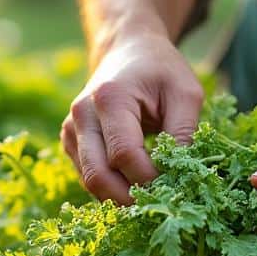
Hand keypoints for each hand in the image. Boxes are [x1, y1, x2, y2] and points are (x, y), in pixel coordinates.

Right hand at [62, 33, 202, 203]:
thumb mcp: (186, 93)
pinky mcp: (70, 142)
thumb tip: (180, 175)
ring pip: (90, 182)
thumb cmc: (161, 70)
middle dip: (131, 199)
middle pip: (99, 176)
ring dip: (121, 198)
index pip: (124, 155)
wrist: (128, 51)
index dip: (150, 179)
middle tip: (163, 204)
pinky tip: (137, 185)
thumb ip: (184, 133)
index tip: (177, 184)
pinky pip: (89, 177)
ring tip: (153, 197)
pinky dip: (113, 189)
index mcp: (109, 97)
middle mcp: (81, 115)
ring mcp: (71, 130)